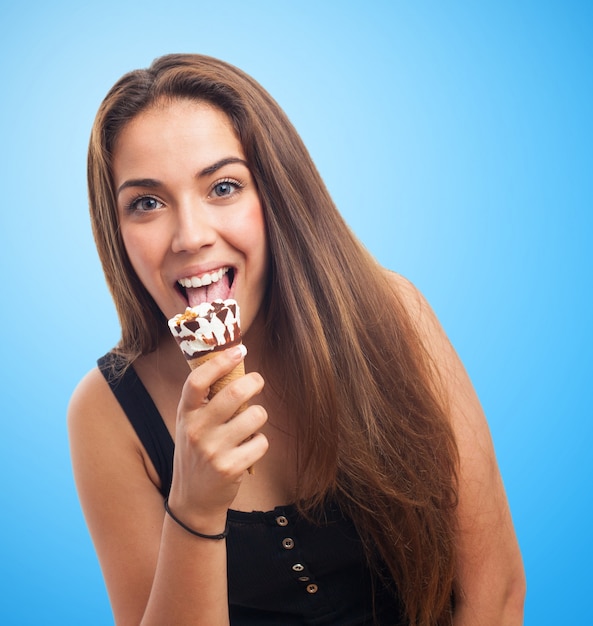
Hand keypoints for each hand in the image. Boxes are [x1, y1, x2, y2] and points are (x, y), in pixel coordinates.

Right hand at [168, 345, 267, 531]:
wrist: (192, 500)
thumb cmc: (197, 452)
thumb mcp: (190, 424)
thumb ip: (206, 400)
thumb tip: (233, 362)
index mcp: (185, 414)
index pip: (198, 381)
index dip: (220, 361)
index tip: (239, 350)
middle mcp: (196, 430)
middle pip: (234, 393)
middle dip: (254, 382)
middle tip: (257, 381)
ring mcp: (213, 451)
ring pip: (255, 416)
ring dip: (259, 416)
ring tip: (250, 424)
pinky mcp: (230, 468)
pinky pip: (262, 442)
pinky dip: (260, 443)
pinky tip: (248, 450)